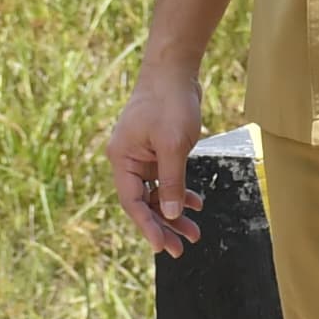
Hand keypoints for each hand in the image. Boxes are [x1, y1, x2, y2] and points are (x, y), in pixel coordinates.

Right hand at [107, 71, 208, 255]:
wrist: (175, 69)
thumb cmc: (170, 102)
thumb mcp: (173, 145)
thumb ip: (171, 181)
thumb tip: (170, 214)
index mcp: (122, 159)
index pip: (132, 202)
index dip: (147, 227)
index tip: (162, 247)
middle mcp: (128, 159)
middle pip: (144, 202)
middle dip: (163, 225)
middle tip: (182, 248)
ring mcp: (142, 155)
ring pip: (157, 193)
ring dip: (174, 212)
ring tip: (194, 232)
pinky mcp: (157, 149)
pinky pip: (166, 178)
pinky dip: (180, 191)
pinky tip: (195, 203)